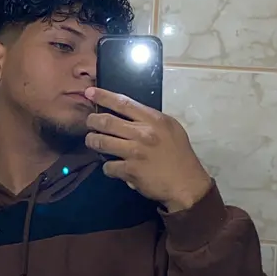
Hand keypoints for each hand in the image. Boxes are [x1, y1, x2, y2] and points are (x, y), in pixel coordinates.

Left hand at [84, 87, 211, 211]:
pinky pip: (108, 166)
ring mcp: (135, 152)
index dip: (103, 96)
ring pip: (101, 141)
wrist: (187, 183)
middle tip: (89, 122)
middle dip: (92, 120)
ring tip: (92, 141)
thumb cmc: (179, 154)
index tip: (89, 92)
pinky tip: (113, 167)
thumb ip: (149, 119)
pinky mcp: (130, 171)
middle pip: (106, 121)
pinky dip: (107, 167)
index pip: (123, 103)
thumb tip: (127, 113)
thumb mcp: (170, 128)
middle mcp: (142, 133)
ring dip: (92, 141)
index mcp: (153, 120)